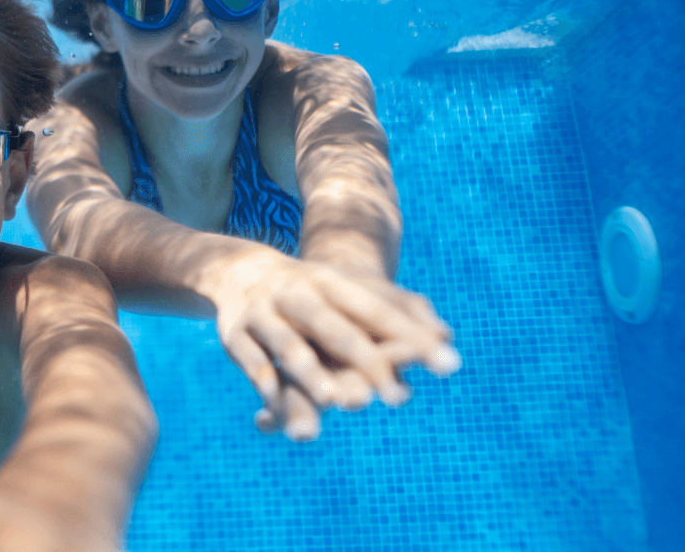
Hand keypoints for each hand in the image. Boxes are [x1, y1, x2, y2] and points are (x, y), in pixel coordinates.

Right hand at [206, 251, 459, 440]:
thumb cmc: (316, 290)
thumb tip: (447, 335)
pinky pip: (252, 362)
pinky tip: (274, 415)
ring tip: (336, 401)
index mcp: (334, 281)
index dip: (412, 336)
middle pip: (336, 329)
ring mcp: (265, 313)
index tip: (449, 366)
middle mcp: (300, 294)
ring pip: (289, 345)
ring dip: (311, 373)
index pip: (379, 309)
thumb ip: (400, 309)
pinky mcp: (235, 335)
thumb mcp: (352, 290)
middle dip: (366, 362)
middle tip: (398, 399)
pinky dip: (264, 384)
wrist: (241, 269)